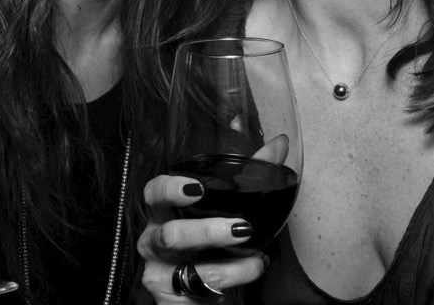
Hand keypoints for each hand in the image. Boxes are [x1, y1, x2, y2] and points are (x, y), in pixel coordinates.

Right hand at [137, 175, 266, 301]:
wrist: (194, 294)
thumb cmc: (206, 245)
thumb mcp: (223, 210)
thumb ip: (249, 173)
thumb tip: (279, 144)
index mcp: (162, 214)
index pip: (153, 194)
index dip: (169, 189)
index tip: (195, 188)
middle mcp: (154, 243)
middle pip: (171, 235)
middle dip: (208, 232)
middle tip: (242, 228)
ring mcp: (159, 275)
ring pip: (192, 271)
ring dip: (233, 267)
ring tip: (257, 259)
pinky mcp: (171, 302)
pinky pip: (201, 297)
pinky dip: (230, 286)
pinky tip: (246, 276)